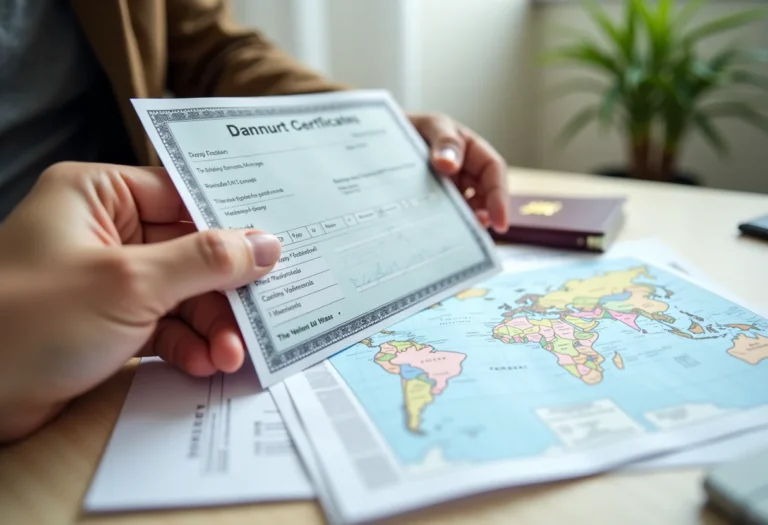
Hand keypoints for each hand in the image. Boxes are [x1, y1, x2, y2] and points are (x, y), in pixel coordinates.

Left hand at [0, 162, 280, 441]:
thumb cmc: (32, 320)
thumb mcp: (131, 283)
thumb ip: (206, 260)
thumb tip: (268, 244)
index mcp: (99, 195)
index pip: (184, 196)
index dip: (233, 223)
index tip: (276, 248)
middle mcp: (106, 231)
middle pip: (191, 251)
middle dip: (224, 292)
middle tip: (258, 319)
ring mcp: (108, 280)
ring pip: (183, 293)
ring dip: (212, 326)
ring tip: (231, 356)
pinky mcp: (109, 323)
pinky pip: (166, 325)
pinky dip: (188, 344)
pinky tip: (206, 364)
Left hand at [409, 113, 509, 231]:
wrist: (378, 137)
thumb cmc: (409, 124)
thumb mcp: (429, 125)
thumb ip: (443, 141)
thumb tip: (449, 165)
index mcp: (471, 150)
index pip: (493, 171)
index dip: (499, 197)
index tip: (499, 221)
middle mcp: (464, 172)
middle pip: (483, 197)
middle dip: (483, 216)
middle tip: (474, 232)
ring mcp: (448, 189)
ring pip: (464, 210)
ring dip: (464, 223)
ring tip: (454, 234)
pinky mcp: (431, 202)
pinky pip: (443, 216)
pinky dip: (444, 226)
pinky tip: (435, 232)